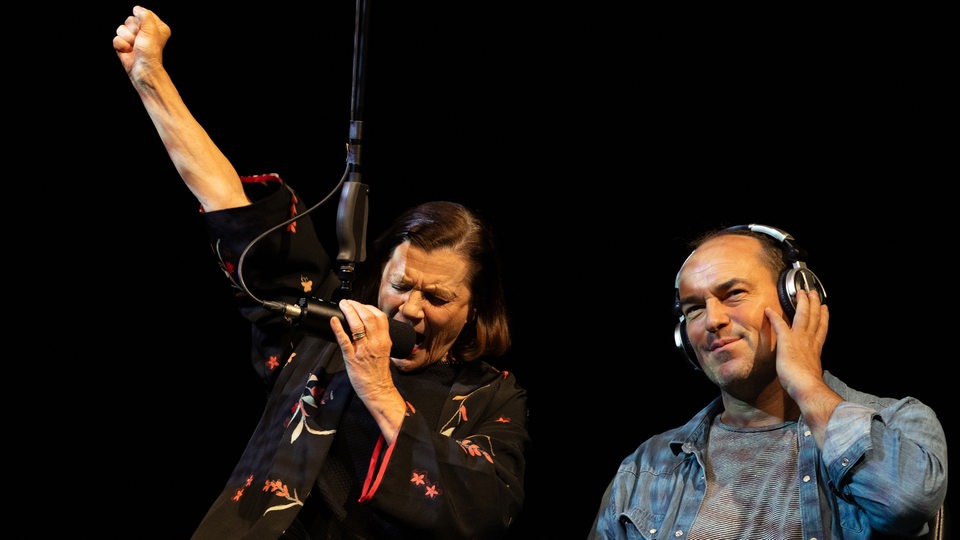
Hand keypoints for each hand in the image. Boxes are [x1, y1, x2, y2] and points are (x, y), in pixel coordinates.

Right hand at [114, 6, 169, 78]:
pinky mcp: (123, 45)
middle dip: (133, 30)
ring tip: (134, 46)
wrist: (142, 68)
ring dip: (127, 38)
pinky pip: (116, 38)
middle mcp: (144, 31)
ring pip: (121, 28)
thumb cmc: (150, 51)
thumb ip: (145, 15)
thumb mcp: (152, 29)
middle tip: (140, 40)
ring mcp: (133, 38)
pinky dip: (122, 45)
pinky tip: (128, 51)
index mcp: (155, 27)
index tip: (145, 29)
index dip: (141, 20)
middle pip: (129, 19)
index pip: (142, 13)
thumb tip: (137, 9)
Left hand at [331, 299, 406, 442]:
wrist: (378, 389)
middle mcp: (376, 343)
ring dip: (348, 312)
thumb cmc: (379, 371)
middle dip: (356, 306)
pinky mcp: (352, 358)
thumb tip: (366, 324)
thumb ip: (378, 337)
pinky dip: (338, 329)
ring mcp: (363, 350)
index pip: (379, 317)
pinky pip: (345, 340)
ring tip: (342, 305)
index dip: (368, 307)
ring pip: (357, 325)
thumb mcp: (384, 350)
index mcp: (385, 340)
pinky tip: (334, 321)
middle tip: (347, 302)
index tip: (359, 305)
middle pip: (367, 317)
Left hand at [766, 289, 839, 444]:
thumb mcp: (812, 375)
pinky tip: (769, 309)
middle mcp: (810, 342)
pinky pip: (779, 325)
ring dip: (801, 302)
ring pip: (802, 315)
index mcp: (816, 349)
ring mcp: (799, 340)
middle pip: (814, 318)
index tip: (825, 308)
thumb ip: (811, 369)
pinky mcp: (787, 341)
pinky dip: (774, 317)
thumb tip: (810, 375)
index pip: (821, 330)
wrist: (807, 387)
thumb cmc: (809, 386)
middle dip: (813, 304)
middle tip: (812, 292)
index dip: (823, 318)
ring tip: (799, 292)